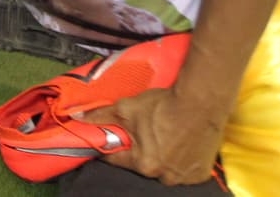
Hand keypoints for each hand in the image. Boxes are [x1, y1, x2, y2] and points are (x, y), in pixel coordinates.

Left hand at [79, 87, 224, 185]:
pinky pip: (184, 170)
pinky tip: (180, 143)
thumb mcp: (126, 108)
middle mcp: (164, 176)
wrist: (200, 102)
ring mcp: (185, 177)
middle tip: (143, 133)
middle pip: (142, 164)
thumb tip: (78, 117)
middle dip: (138, 150)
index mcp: (143, 164)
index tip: (110, 138)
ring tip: (163, 136)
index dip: (110, 146)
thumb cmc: (163, 106)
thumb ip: (101, 116)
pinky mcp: (201, 173)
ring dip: (160, 156)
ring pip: (164, 168)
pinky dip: (180, 160)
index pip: (116, 159)